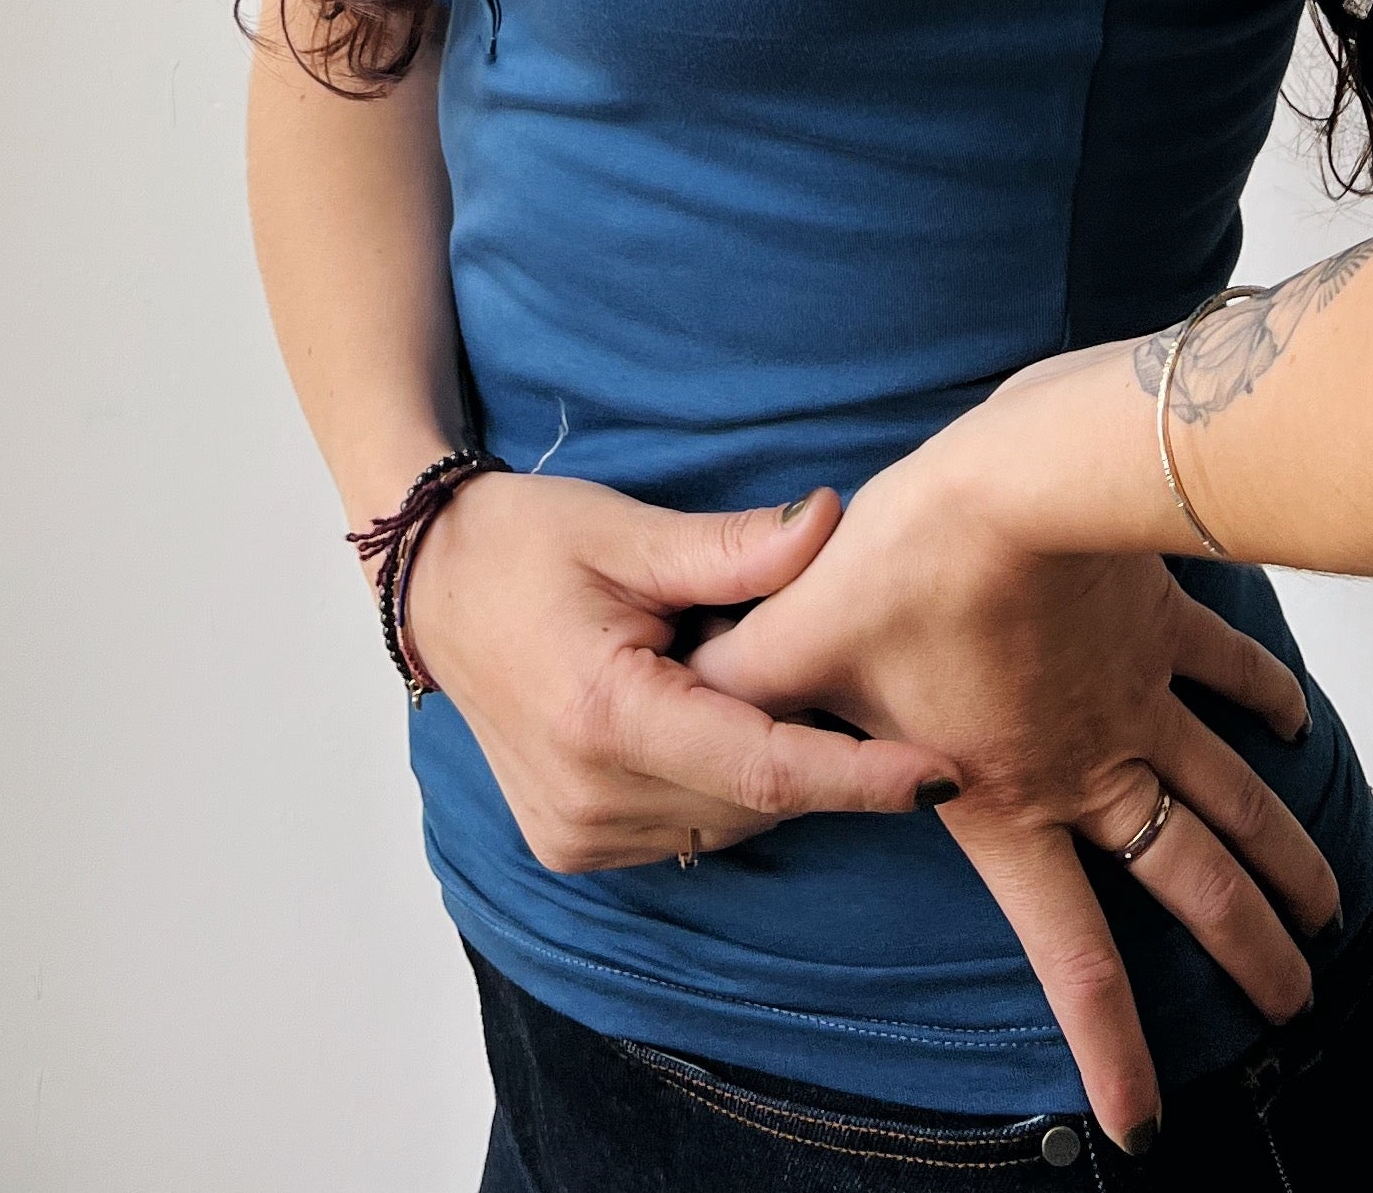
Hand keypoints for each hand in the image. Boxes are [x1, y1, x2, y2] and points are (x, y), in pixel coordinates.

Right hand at [395, 472, 955, 872]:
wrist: (430, 584)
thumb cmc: (525, 540)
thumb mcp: (626, 530)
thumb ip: (733, 548)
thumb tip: (835, 527)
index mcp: (605, 718)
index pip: (763, 768)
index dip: (860, 777)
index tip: (943, 772)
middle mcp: (588, 797)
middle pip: (753, 799)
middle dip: (814, 745)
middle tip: (835, 665)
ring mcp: (573, 834)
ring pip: (725, 822)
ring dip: (765, 764)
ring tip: (748, 674)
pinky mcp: (569, 845)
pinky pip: (685, 828)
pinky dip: (721, 783)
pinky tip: (709, 712)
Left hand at [685, 406, 1340, 1156]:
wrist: (1023, 470)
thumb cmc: (911, 558)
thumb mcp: (805, 637)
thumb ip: (749, 689)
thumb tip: (681, 709)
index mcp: (1011, 796)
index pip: (1073, 951)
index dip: (1111, 1046)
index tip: (1144, 1125)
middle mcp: (1094, 764)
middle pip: (1192, 883)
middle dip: (1251, 954)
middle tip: (1296, 1009)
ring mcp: (1141, 695)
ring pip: (1233, 797)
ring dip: (1283, 857)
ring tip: (1328, 915)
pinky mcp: (1160, 619)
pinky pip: (1227, 669)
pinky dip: (1266, 704)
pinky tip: (1293, 733)